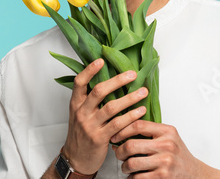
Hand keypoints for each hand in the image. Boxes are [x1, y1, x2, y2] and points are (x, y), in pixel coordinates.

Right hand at [61, 58, 148, 173]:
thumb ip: (91, 100)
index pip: (79, 83)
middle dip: (117, 81)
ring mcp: (89, 125)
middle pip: (99, 91)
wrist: (76, 158)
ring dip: (130, 98)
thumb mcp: (80, 114)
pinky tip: (141, 111)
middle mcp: (81, 112)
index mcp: (76, 104)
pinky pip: (118, 124)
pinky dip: (131, 116)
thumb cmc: (82, 134)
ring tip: (143, 92)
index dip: (89, 70)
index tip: (101, 60)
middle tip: (132, 74)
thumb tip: (110, 81)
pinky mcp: (99, 138)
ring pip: (111, 107)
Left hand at [111, 120, 219, 177]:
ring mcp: (165, 161)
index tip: (115, 136)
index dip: (121, 130)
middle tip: (119, 154)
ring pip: (131, 163)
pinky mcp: (162, 176)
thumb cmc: (178, 156)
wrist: (194, 173)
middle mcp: (167, 145)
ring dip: (124, 167)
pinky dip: (132, 178)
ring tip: (127, 167)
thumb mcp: (169, 138)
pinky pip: (137, 177)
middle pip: (130, 145)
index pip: (138, 125)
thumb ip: (150, 132)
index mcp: (167, 131)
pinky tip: (134, 176)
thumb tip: (120, 132)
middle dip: (119, 152)